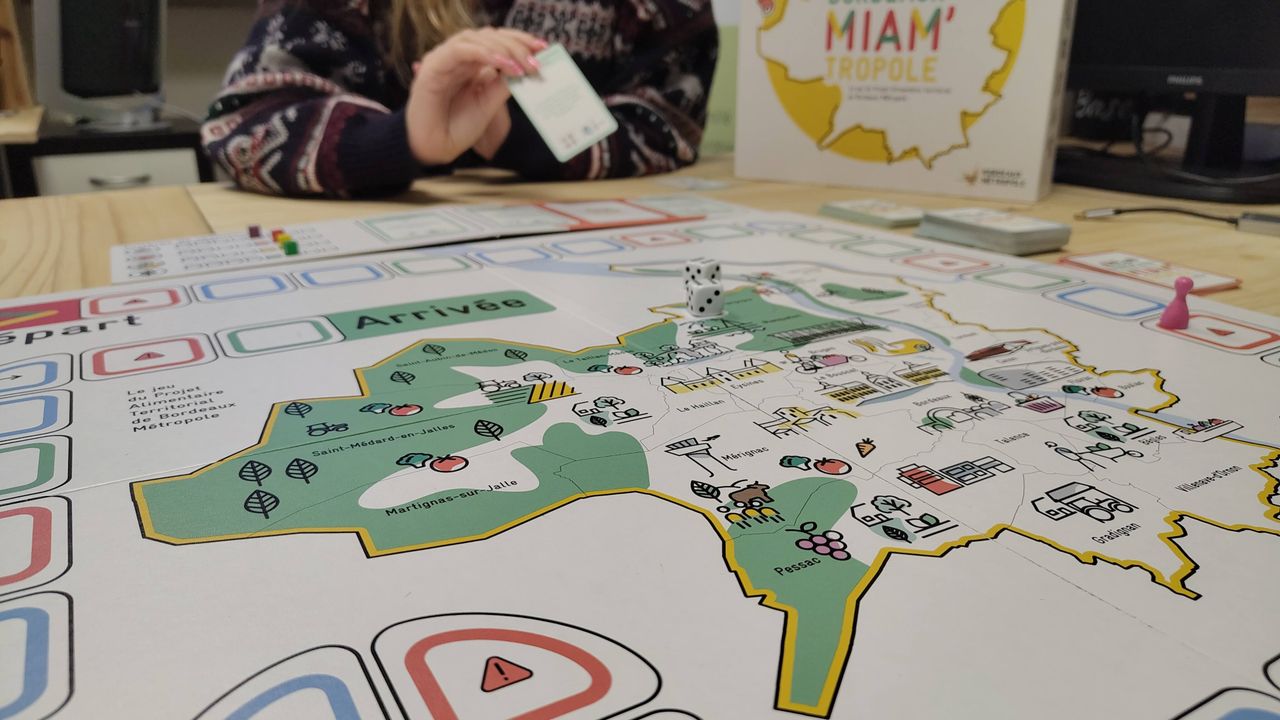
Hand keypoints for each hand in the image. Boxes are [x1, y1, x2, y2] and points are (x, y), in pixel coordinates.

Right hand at [405, 28, 544, 165]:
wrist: (435, 148)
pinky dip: (484, 53)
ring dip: (503, 48)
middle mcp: (460, 57)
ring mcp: (446, 59)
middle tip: (536, 61)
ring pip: (476, 38)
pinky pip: (460, 50)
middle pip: (490, 35)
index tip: (543, 49)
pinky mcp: (434, 66)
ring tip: (522, 65)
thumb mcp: (490, 103)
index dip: (521, 41)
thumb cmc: (459, 127)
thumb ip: (504, 84)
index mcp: (474, 64)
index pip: (498, 41)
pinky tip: (503, 64)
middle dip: (517, 44)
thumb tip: (526, 67)